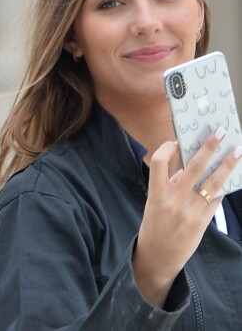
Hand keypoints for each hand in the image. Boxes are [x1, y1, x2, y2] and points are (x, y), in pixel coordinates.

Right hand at [132, 128, 241, 306]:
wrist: (159, 255)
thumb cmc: (155, 224)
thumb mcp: (154, 202)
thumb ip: (170, 185)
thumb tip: (190, 167)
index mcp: (156, 193)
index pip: (159, 162)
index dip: (167, 148)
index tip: (176, 140)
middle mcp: (174, 200)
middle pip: (194, 167)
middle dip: (208, 148)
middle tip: (220, 132)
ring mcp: (190, 211)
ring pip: (213, 182)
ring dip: (227, 165)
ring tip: (237, 152)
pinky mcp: (203, 221)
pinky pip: (216, 199)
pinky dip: (223, 186)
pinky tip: (231, 177)